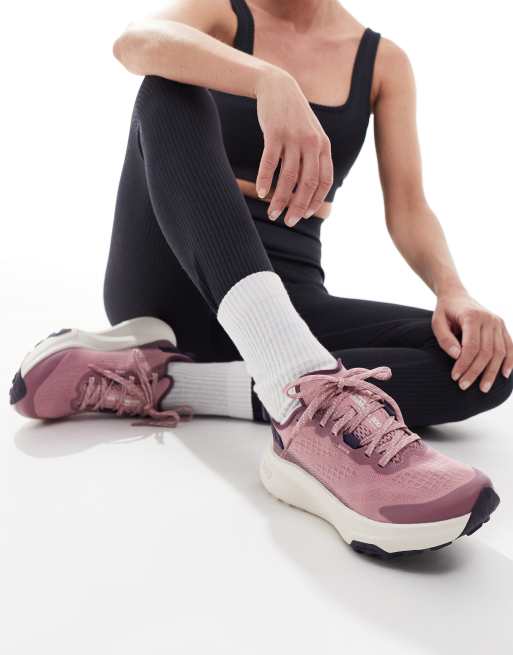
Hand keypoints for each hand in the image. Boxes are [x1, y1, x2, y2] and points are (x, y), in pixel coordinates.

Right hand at [255, 68, 332, 225]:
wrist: (278, 87)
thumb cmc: (293, 118)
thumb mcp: (310, 136)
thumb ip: (312, 160)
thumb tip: (306, 192)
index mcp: (323, 146)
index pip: (324, 181)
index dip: (315, 201)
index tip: (305, 215)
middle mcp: (312, 143)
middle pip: (307, 183)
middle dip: (298, 206)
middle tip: (289, 222)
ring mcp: (294, 137)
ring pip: (288, 177)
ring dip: (280, 199)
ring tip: (272, 213)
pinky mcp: (275, 132)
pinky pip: (270, 163)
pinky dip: (265, 180)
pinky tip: (261, 193)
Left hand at [432, 292, 512, 391]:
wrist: (456, 296)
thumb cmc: (445, 311)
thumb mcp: (437, 322)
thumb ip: (445, 339)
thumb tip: (457, 356)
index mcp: (472, 317)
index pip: (471, 346)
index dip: (464, 364)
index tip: (455, 377)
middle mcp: (488, 319)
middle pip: (486, 352)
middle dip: (475, 372)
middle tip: (464, 386)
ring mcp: (498, 322)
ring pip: (499, 352)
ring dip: (492, 372)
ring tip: (484, 388)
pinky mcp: (502, 326)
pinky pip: (509, 346)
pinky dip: (509, 361)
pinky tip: (504, 375)